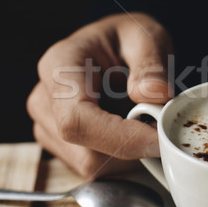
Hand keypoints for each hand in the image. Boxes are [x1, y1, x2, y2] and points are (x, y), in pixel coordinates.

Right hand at [27, 13, 172, 176]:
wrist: (114, 48)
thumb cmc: (126, 39)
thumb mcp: (147, 36)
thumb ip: (151, 64)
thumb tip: (153, 94)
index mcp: (59, 66)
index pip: (77, 120)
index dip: (121, 139)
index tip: (160, 139)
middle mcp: (45, 100)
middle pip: (86, 151)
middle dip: (133, 148)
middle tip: (162, 125)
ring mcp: (49, 127)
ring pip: (93, 167)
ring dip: (131, 156)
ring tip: (146, 121)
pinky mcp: (62, 148)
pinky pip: (97, 170)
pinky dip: (125, 160)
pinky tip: (134, 133)